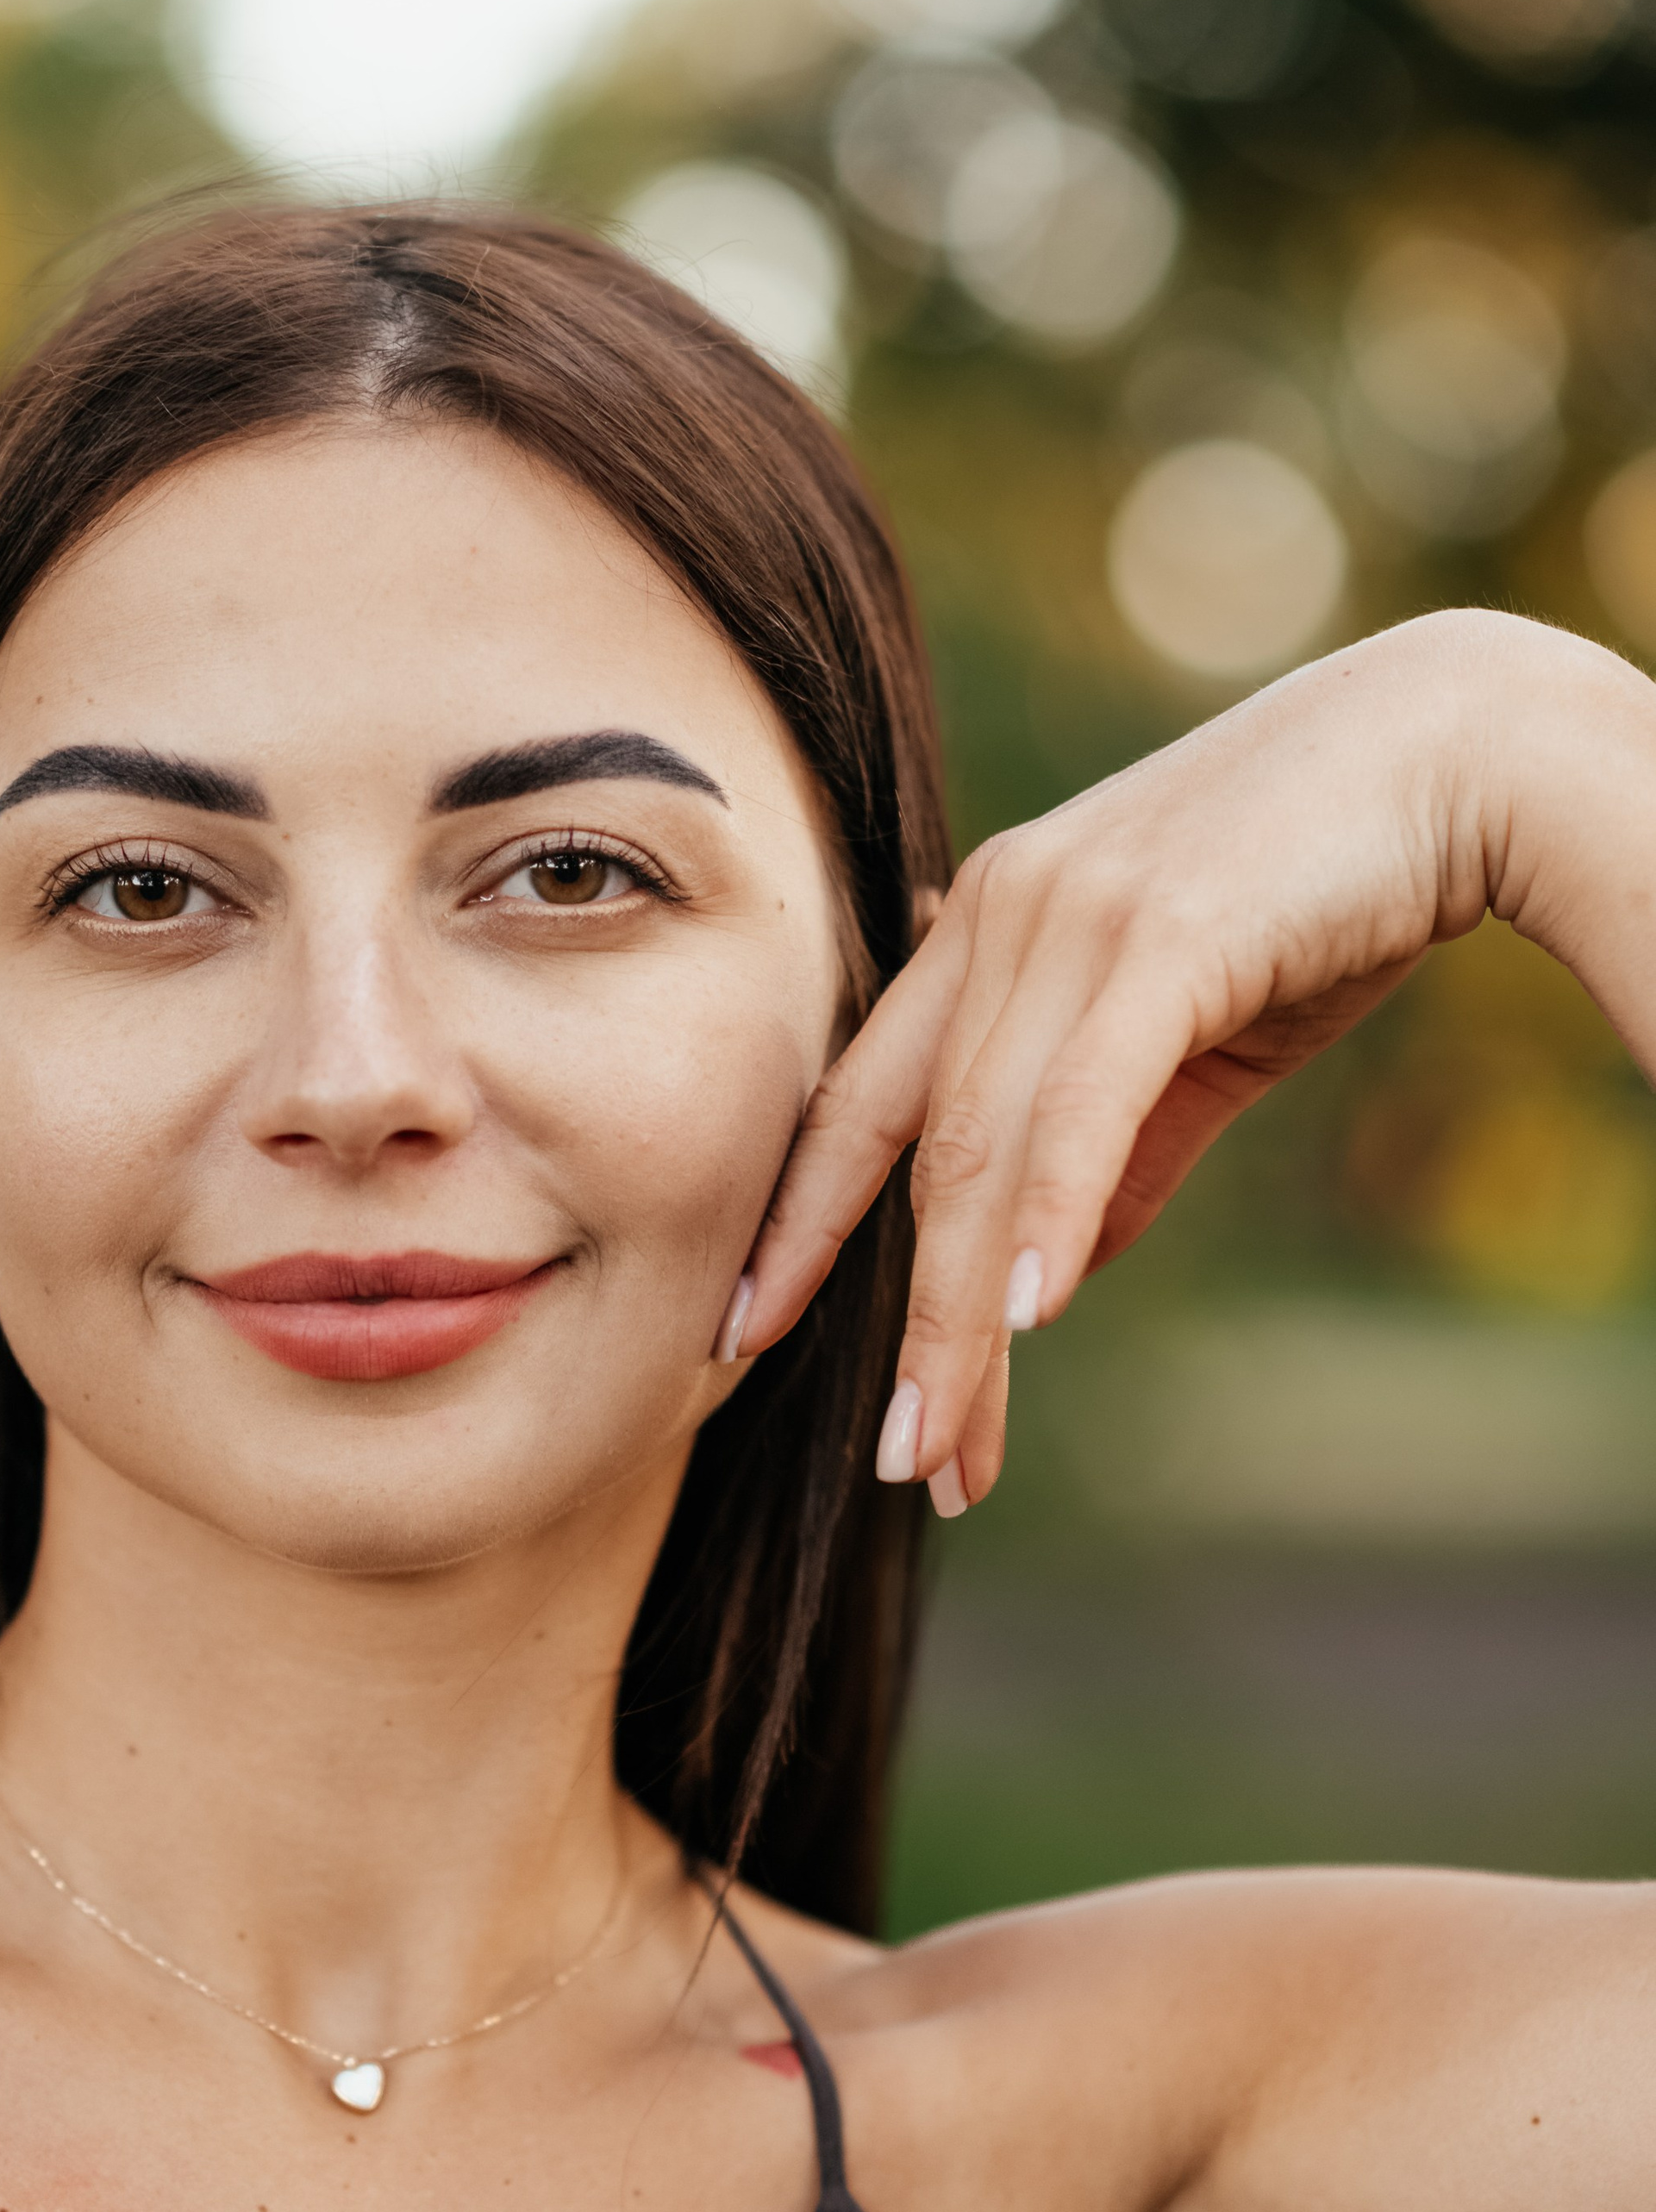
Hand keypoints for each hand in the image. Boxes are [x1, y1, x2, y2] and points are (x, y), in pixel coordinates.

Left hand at [738, 611, 1557, 1508]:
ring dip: (966, 1317)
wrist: (1465, 750)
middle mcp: (999, 913)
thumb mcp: (1193, 1033)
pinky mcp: (1161, 933)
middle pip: (922, 1156)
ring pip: (984, 1152)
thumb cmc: (1331, 886)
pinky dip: (1051, 1215)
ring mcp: (1070, 915)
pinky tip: (1034, 1318)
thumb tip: (1052, 1272)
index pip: (864, 1103)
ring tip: (947, 1446)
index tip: (747, 1328)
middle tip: (902, 1462)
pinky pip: (1082, 1102)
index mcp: (986, 926)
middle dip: (911, 1324)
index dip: (802, 1223)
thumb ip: (1115, 1146)